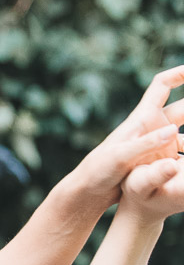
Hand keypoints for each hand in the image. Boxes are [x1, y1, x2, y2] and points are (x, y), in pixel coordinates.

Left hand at [68, 66, 183, 209]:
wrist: (91, 191)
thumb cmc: (99, 170)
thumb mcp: (121, 156)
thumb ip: (146, 143)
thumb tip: (172, 129)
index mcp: (142, 117)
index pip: (162, 85)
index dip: (179, 73)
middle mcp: (153, 126)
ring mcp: (158, 144)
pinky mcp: (160, 161)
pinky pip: (183, 154)